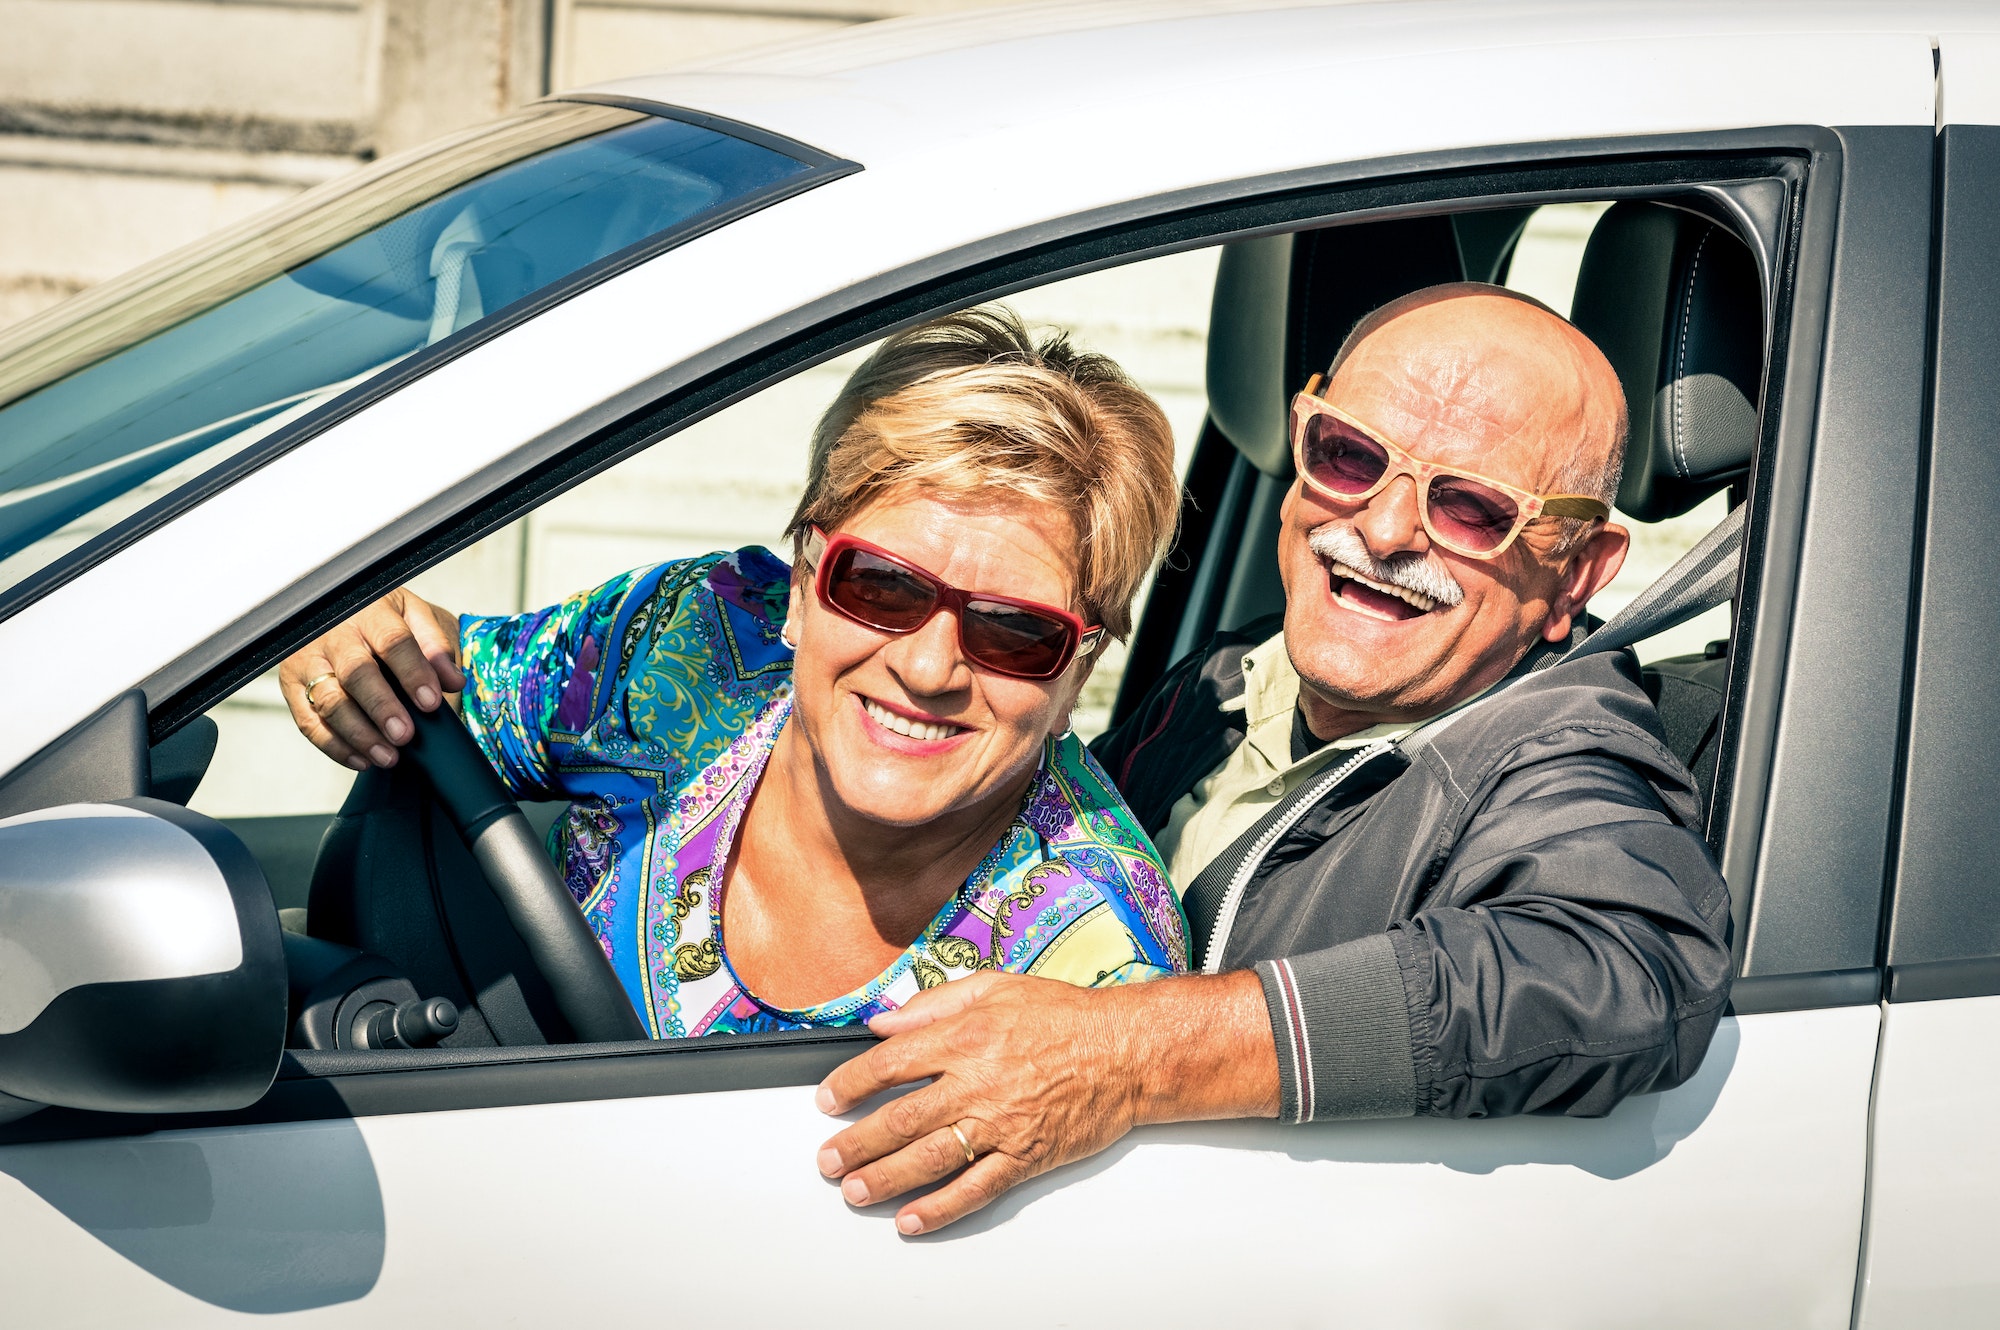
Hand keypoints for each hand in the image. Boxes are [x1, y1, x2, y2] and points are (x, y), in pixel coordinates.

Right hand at [279, 588, 462, 769]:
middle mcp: (333, 634)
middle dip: (381, 707)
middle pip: (355, 673)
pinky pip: (309, 722)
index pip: (392, 641)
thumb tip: (453, 681)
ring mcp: (307, 659)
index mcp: (370, 611)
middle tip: (404, 735)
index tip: (431, 702)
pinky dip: (335, 746)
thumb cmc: (390, 621)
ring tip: (388, 756)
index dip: (412, 673)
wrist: (352, 615)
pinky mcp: (291, 685)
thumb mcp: (419, 620)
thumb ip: (437, 647)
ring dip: (359, 734)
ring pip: (329, 701)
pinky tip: (363, 759)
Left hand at [814, 969, 1277, 1234]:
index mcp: (966, 1035)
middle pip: (902, 1118)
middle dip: (857, 1142)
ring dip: (886, 1178)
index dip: (852, 1083)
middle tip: (828, 1158)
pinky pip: (976, 1188)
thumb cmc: (1066, 1016)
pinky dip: (941, 1208)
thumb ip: (935, 1003)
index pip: (891, 1063)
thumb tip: (884, 1021)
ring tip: (854, 1190)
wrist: (1126, 1051)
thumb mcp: (996, 986)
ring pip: (931, 1158)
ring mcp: (1002, 1123)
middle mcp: (978, 1081)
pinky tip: (912, 1219)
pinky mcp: (1026, 1155)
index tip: (829, 1098)